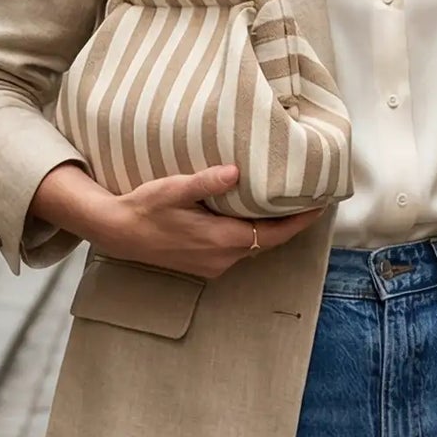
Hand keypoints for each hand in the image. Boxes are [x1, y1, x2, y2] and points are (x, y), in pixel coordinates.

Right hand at [88, 163, 325, 279]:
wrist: (117, 233)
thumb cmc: (144, 208)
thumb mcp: (173, 189)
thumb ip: (205, 182)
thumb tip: (235, 172)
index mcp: (222, 240)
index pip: (274, 234)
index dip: (300, 222)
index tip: (320, 206)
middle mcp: (223, 258)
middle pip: (268, 242)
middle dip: (290, 224)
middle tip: (309, 201)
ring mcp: (213, 265)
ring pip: (253, 247)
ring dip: (271, 230)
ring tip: (286, 207)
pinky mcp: (203, 264)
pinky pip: (238, 250)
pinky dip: (252, 235)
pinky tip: (252, 217)